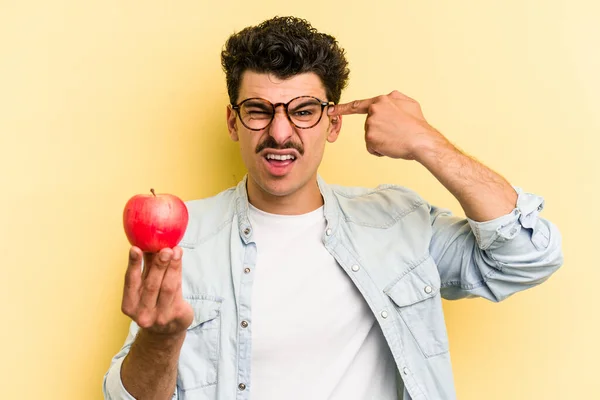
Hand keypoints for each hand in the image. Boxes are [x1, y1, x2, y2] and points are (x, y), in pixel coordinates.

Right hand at [121, 246, 193, 336]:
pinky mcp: (176, 316)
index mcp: (129, 305)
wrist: (167, 330)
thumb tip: (147, 239)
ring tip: (176, 250)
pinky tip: (179, 258)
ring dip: (173, 266)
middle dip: (159, 265)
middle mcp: (142, 314)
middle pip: (151, 285)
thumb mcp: (146, 286)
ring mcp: (160, 317)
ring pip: (168, 287)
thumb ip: (147, 267)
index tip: (135, 248)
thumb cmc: (154, 301)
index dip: (133, 265)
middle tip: (165, 249)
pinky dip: (178, 272)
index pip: (130, 283)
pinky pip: (178, 291)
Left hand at [328, 90, 448, 159]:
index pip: (358, 105)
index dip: (343, 108)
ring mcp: (370, 125)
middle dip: (380, 131)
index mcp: (381, 101)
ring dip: (381, 141)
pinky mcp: (370, 139)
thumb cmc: (417, 124)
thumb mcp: (409, 103)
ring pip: (371, 137)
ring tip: (396, 139)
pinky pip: (372, 148)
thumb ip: (394, 99)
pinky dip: (380, 150)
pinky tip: (391, 146)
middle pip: (369, 125)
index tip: (331, 110)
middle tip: (396, 133)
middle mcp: (373, 111)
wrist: (421, 140)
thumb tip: (387, 98)